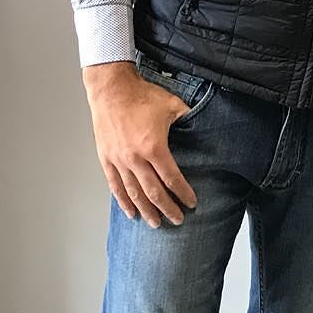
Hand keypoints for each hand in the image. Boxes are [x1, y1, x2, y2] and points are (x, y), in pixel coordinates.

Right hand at [82, 61, 198, 226]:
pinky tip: (131, 212)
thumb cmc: (141, 96)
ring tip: (156, 223)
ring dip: (146, 211)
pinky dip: (124, 201)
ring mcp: (119, 160)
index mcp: (154, 147)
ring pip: (134, 194)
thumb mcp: (172, 105)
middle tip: (177, 220)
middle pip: (153, 192)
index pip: (171, 178)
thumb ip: (188, 119)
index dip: (183, 193)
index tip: (191, 203)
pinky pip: (115, 186)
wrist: (111, 89)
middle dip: (167, 209)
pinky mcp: (107, 159)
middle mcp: (135, 158)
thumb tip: (205, 124)